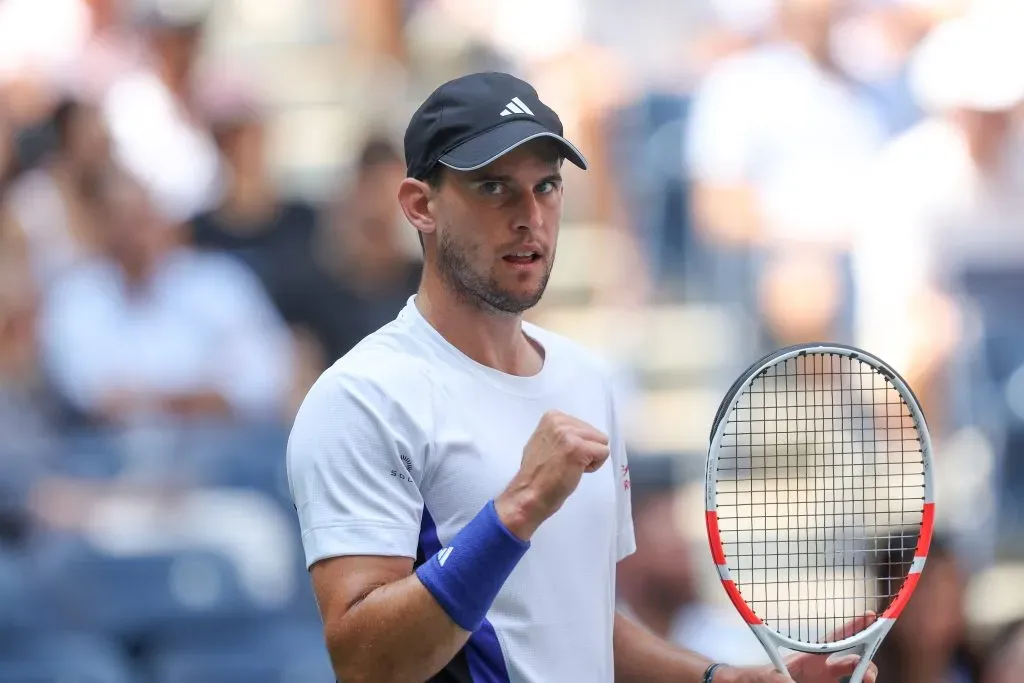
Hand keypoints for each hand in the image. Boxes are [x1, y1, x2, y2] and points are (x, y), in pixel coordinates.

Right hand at [494, 410, 609, 539]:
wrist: (530, 493)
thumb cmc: (537, 473)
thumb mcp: (542, 441)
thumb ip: (559, 433)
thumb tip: (578, 434)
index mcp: (552, 417)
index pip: (584, 426)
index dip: (577, 443)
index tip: (560, 455)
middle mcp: (560, 421)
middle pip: (595, 433)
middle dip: (585, 449)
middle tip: (565, 463)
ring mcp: (570, 434)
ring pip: (601, 442)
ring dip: (590, 457)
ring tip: (569, 466)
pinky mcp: (579, 448)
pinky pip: (604, 453)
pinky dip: (593, 466)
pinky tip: (575, 471)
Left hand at [717, 613, 878, 682]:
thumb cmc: (756, 679)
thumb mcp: (767, 675)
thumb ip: (778, 678)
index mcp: (809, 657)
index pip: (835, 638)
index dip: (853, 626)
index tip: (869, 616)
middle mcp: (821, 669)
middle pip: (853, 661)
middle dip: (867, 664)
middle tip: (870, 674)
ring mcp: (824, 682)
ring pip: (855, 678)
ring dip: (863, 679)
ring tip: (865, 682)